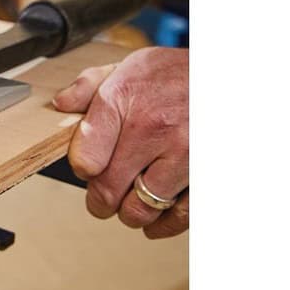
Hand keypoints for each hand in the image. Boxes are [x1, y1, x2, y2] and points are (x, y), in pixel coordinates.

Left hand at [52, 47, 188, 238]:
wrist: (229, 78)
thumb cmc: (177, 74)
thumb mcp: (129, 66)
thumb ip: (89, 85)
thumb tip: (61, 105)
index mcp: (124, 100)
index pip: (85, 158)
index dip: (81, 169)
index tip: (87, 168)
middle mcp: (153, 129)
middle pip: (108, 191)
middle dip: (100, 200)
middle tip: (102, 197)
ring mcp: (184, 156)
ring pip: (140, 210)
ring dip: (130, 212)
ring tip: (131, 199)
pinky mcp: (207, 176)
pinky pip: (179, 217)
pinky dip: (163, 223)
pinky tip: (157, 214)